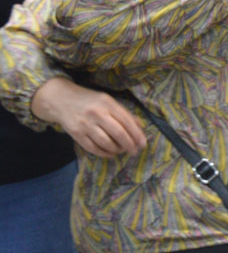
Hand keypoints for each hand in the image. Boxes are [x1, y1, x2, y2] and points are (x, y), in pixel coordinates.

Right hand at [32, 77, 146, 157]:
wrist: (60, 99)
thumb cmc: (89, 101)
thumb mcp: (107, 100)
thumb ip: (123, 113)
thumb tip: (140, 127)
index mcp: (108, 103)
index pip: (127, 122)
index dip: (137, 135)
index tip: (143, 144)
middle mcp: (97, 113)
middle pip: (118, 133)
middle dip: (129, 145)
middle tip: (134, 151)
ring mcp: (85, 124)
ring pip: (106, 142)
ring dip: (116, 150)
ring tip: (121, 151)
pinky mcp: (76, 133)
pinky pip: (92, 147)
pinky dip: (103, 153)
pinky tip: (109, 153)